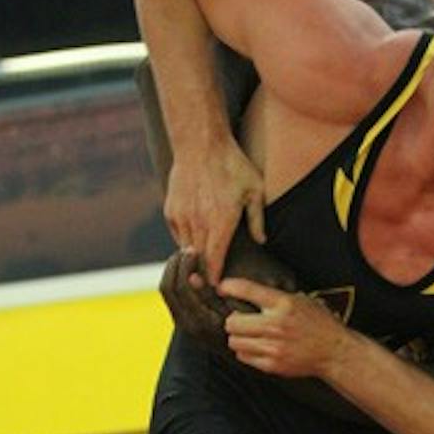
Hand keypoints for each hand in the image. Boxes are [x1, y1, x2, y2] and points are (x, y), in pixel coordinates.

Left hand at [160, 249, 237, 357]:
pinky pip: (171, 296)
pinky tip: (188, 267)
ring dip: (173, 270)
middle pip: (168, 289)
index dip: (185, 265)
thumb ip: (214, 295)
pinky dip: (175, 278)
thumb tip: (193, 277)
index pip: (181, 288)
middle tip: (185, 249)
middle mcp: (187, 325)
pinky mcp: (184, 321)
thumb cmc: (249, 326)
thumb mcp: (237, 310)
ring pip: (167, 292)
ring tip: (185, 255)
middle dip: (174, 265)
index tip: (194, 250)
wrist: (245, 349)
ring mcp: (183, 324)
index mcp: (200, 321)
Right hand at [164, 137, 265, 283]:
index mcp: (221, 223)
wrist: (200, 143)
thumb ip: (257, 219)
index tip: (219, 289)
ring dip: (194, 260)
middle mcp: (199, 223)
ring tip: (202, 269)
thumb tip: (262, 242)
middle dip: (204, 275)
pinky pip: (177, 235)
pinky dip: (185, 242)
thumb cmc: (232, 165)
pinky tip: (195, 242)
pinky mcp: (171, 210)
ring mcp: (182, 217)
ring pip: (186, 250)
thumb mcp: (255, 190)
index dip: (215, 279)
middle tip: (210, 287)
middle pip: (199, 261)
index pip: (215, 262)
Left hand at [220, 278, 349, 378]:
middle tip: (239, 321)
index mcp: (284, 303)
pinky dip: (246, 352)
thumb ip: (275, 297)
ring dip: (238, 338)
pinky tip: (256, 348)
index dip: (229, 287)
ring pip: (234, 341)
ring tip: (248, 336)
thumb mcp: (301, 300)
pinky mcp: (272, 364)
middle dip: (233, 321)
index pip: (247, 290)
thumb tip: (244, 292)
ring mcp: (273, 346)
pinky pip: (243, 357)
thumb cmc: (318, 323)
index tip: (222, 288)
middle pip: (232, 322)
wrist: (333, 351)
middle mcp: (276, 324)